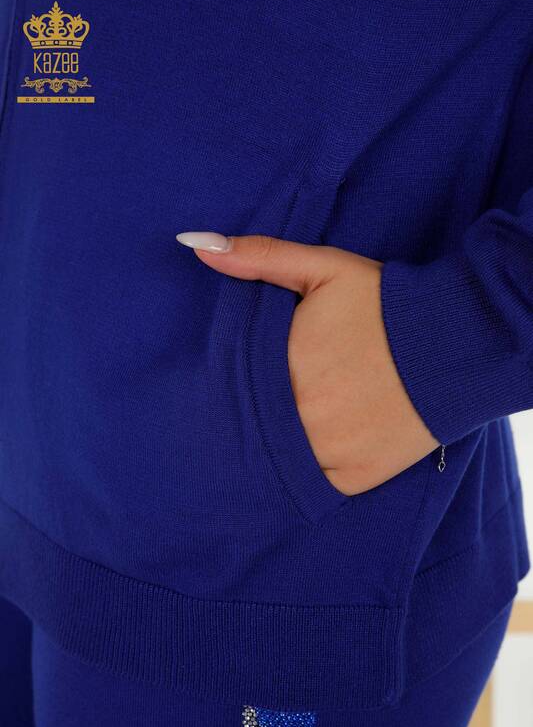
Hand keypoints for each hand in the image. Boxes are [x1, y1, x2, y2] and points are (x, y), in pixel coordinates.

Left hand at [177, 231, 439, 495]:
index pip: (232, 389)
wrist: (459, 341)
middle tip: (272, 405)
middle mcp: (300, 420)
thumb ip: (259, 258)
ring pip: (280, 460)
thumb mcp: (323, 268)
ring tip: (299, 422)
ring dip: (279, 446)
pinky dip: (312, 468)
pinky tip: (322, 443)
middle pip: (254, 427)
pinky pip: (315, 483)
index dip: (232, 387)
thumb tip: (194, 244)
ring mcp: (328, 454)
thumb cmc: (386, 303)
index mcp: (282, 371)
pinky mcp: (355, 478)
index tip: (240, 383)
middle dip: (256, 416)